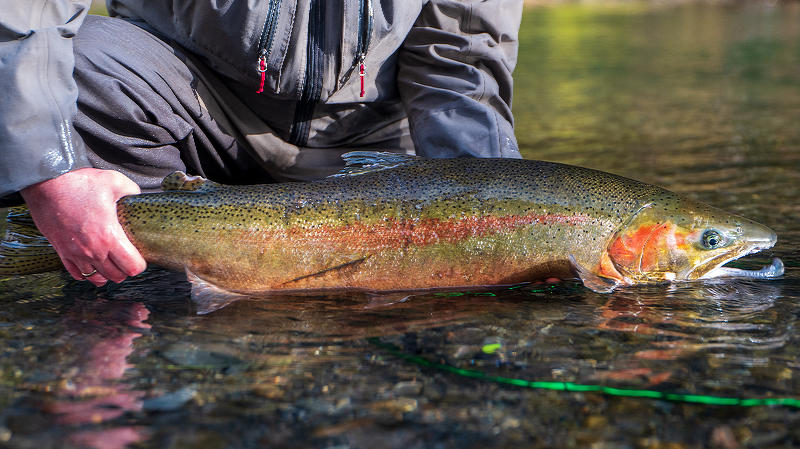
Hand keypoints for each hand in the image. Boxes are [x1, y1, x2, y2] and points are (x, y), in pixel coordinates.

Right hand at [20, 168, 146, 285]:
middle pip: (116, 276)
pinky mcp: (61, 250)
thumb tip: (139, 198)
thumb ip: (132, 192)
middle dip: (126, 270)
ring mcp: (75, 253)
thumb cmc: (80, 182)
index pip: (132, 267)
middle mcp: (93, 250)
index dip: (140, 264)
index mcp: (109, 236)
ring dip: (107, 273)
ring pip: (96, 278)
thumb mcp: (116, 182)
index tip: (141, 255)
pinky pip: (76, 273)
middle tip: (128, 259)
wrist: (45, 183)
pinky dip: (86, 273)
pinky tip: (92, 266)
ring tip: (112, 264)